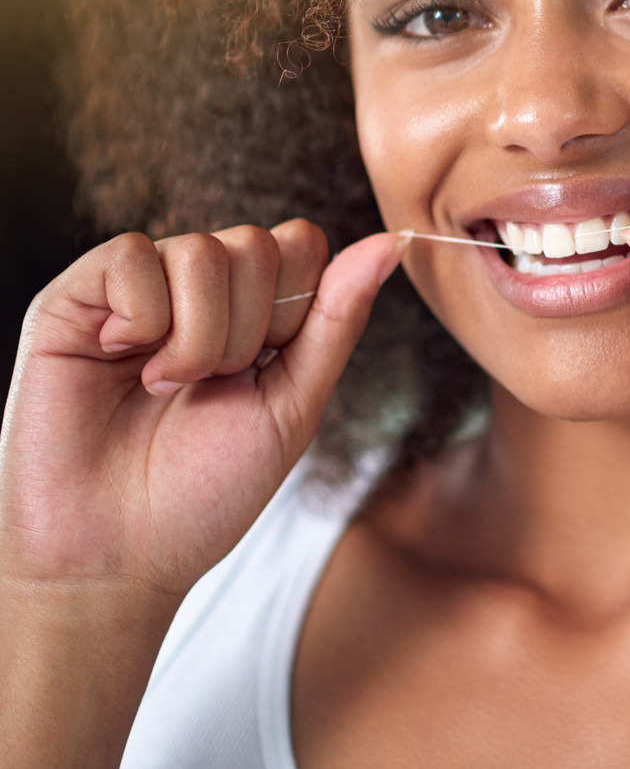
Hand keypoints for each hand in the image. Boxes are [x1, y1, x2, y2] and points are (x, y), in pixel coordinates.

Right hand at [0, 222, 403, 600]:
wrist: (118, 552)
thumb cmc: (207, 489)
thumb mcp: (295, 404)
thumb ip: (339, 318)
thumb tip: (391, 241)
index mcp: (255, 309)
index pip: (301, 243)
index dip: (297, 305)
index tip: (266, 368)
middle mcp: (197, 289)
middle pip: (257, 245)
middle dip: (248, 332)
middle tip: (208, 388)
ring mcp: (137, 289)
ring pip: (201, 249)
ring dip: (198, 338)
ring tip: (166, 388)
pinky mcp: (75, 298)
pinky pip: (130, 254)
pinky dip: (141, 317)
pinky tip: (121, 359)